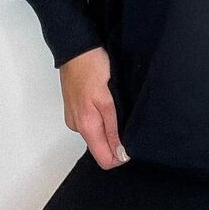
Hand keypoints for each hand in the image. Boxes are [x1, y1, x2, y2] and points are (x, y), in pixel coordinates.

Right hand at [59, 46, 129, 168]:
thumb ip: (113, 128)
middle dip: (116, 140)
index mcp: (86, 126)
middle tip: (126, 116)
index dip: (120, 156)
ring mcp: (75, 118)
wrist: (76, 49)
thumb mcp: (108, 99)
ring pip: (97, 134)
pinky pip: (92, 122)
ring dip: (110, 126)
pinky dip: (102, 117)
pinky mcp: (76, 109)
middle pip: (101, 148)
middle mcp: (78, 127)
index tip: (132, 141)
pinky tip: (107, 101)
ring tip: (116, 105)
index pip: (104, 160)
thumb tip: (120, 154)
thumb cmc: (92, 68)